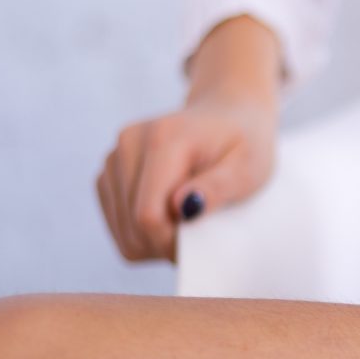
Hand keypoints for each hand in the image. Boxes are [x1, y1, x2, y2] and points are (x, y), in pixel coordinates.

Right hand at [96, 15, 282, 262]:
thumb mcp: (249, 167)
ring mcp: (115, 156)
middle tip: (200, 236)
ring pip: (121, 228)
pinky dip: (142, 232)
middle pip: (132, 225)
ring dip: (154, 240)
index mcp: (164, 139)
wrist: (228, 113)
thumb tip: (182, 209)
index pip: (148, 215)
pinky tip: (171, 216)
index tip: (202, 244)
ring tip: (189, 222)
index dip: (172, 244)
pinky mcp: (110, 171)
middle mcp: (130, 143)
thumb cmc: (245, 144)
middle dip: (165, 243)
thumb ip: (218, 188)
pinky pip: (116, 222)